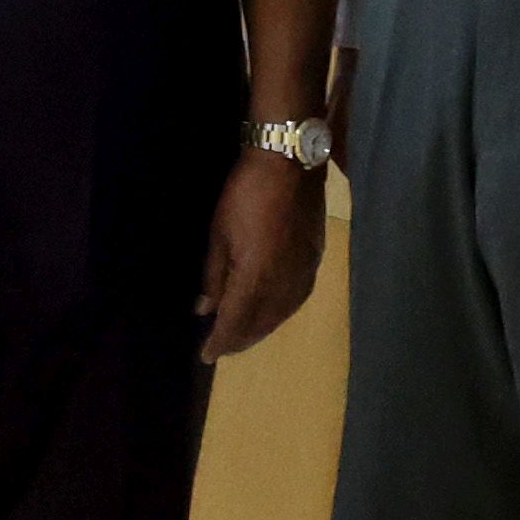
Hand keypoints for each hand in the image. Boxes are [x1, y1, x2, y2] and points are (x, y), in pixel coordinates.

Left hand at [199, 143, 322, 362]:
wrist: (289, 164)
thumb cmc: (244, 195)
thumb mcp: (219, 234)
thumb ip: (214, 276)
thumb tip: (204, 308)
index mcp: (255, 277)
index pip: (235, 321)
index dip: (221, 342)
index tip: (207, 355)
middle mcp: (283, 283)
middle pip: (261, 323)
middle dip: (241, 338)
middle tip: (223, 348)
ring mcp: (303, 272)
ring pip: (282, 314)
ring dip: (262, 328)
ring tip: (244, 335)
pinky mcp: (315, 260)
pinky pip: (297, 298)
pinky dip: (281, 312)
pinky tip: (273, 312)